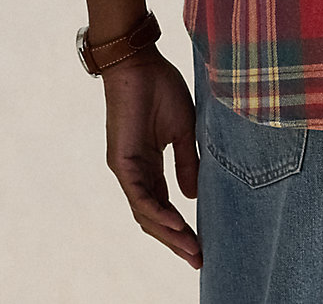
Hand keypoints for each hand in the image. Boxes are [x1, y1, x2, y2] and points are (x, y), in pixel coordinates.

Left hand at [100, 47, 202, 269]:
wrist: (138, 62)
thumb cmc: (159, 87)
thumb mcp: (183, 129)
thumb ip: (187, 162)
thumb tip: (192, 196)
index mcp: (148, 165)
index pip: (164, 206)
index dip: (181, 228)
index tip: (201, 246)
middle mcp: (134, 173)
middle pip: (154, 218)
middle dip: (176, 241)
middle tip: (199, 259)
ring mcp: (126, 169)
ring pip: (146, 213)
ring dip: (169, 234)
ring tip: (192, 249)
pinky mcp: (122, 162)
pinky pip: (140, 196)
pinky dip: (158, 213)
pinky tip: (176, 225)